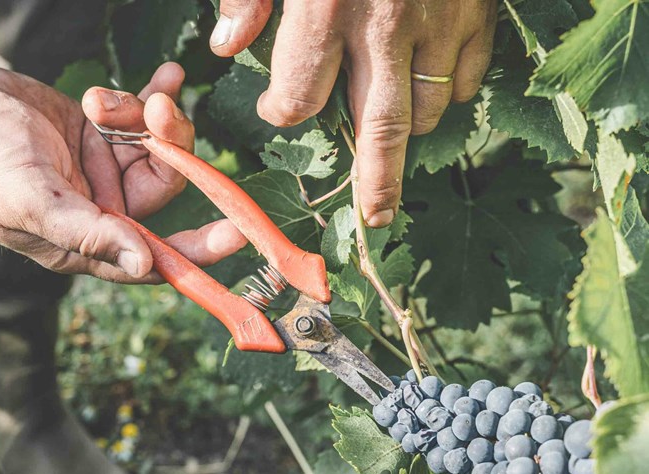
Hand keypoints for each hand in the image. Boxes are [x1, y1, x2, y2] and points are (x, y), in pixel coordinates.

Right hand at [0, 62, 246, 281]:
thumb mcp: (34, 200)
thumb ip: (89, 233)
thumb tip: (146, 265)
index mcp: (87, 244)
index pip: (156, 259)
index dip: (199, 250)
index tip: (238, 231)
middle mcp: (104, 211)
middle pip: (166, 190)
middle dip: (171, 150)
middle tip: (159, 111)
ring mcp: (106, 170)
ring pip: (160, 149)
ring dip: (149, 117)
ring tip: (109, 97)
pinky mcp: (105, 133)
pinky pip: (145, 120)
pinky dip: (153, 97)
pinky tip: (166, 75)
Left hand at [210, 0, 496, 226]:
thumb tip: (227, 47)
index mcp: (327, 9)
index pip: (299, 101)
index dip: (281, 112)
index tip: (276, 106)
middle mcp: (387, 28)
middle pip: (379, 131)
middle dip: (376, 185)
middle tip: (376, 222)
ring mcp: (440, 23)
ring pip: (426, 112)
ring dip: (404, 135)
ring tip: (388, 146)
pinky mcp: (477, 13)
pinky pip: (466, 79)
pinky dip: (448, 94)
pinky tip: (428, 88)